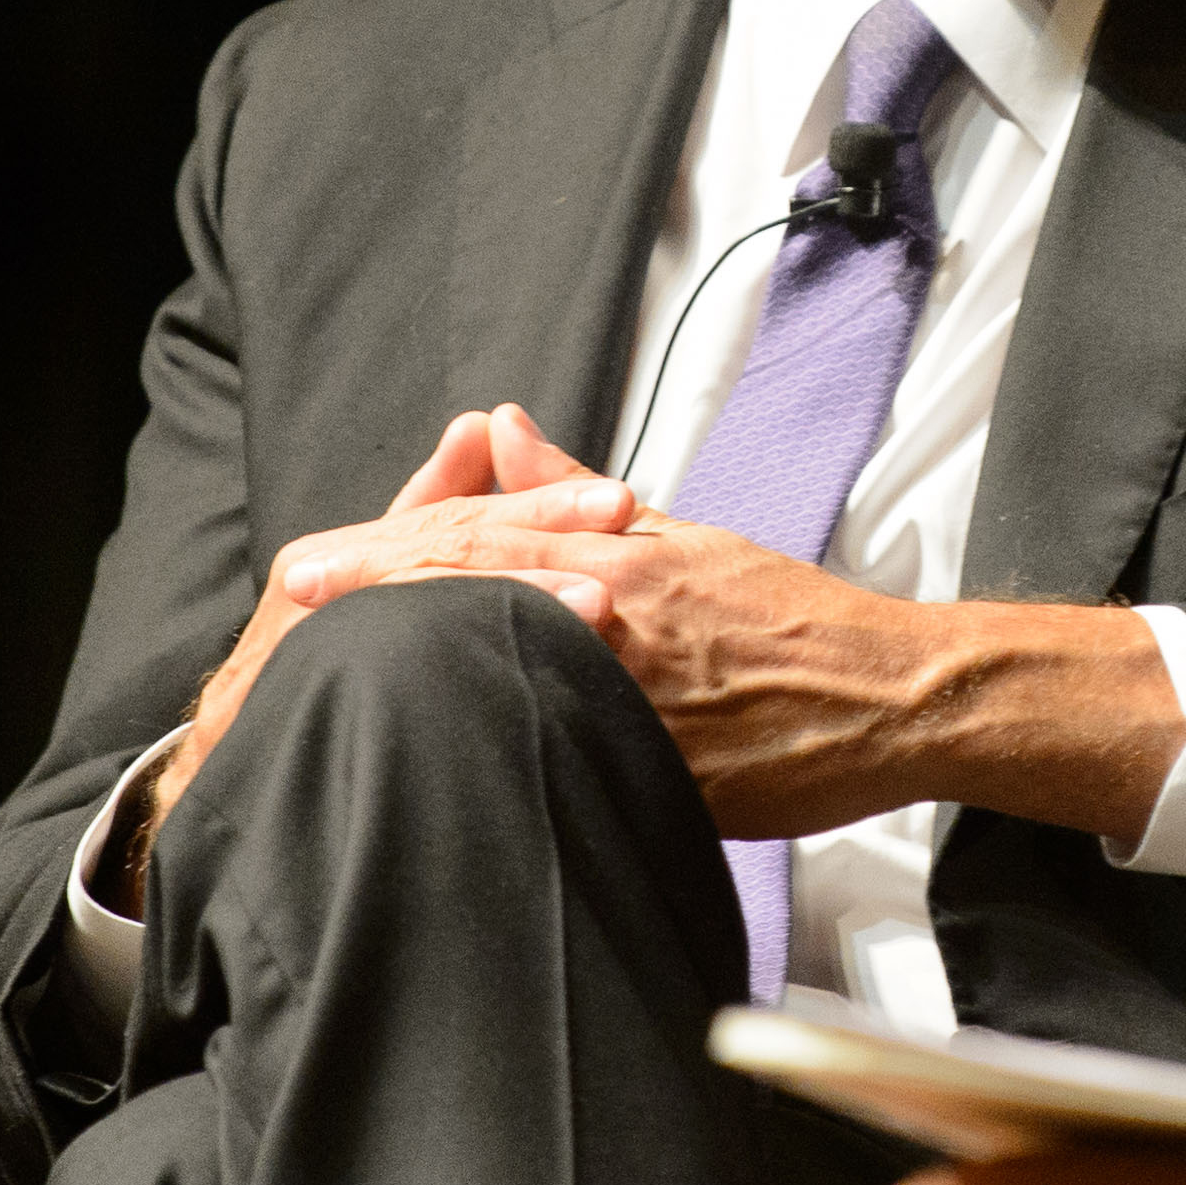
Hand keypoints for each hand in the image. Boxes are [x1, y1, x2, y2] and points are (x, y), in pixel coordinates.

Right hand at [146, 405, 638, 828]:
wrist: (225, 765)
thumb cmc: (311, 666)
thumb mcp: (376, 577)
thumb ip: (430, 506)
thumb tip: (484, 426)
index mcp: (358, 551)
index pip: (461, 515)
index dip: (541, 503)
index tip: (623, 502)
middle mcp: (329, 578)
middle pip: (448, 546)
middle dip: (539, 532)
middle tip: (619, 525)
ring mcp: (315, 634)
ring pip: (425, 599)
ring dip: (513, 598)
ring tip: (595, 602)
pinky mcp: (309, 686)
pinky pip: (394, 661)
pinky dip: (456, 655)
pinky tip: (514, 664)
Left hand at [267, 405, 1183, 839]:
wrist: (894, 688)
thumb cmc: (794, 620)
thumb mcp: (685, 536)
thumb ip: (577, 489)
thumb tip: (499, 429)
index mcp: (619, 554)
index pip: (480, 542)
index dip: (388, 551)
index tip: (309, 563)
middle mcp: (622, 606)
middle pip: (482, 591)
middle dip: (380, 592)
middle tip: (291, 599)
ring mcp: (644, 682)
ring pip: (517, 656)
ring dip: (424, 652)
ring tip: (333, 664)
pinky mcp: (670, 755)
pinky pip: (577, 741)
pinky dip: (508, 735)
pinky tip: (447, 745)